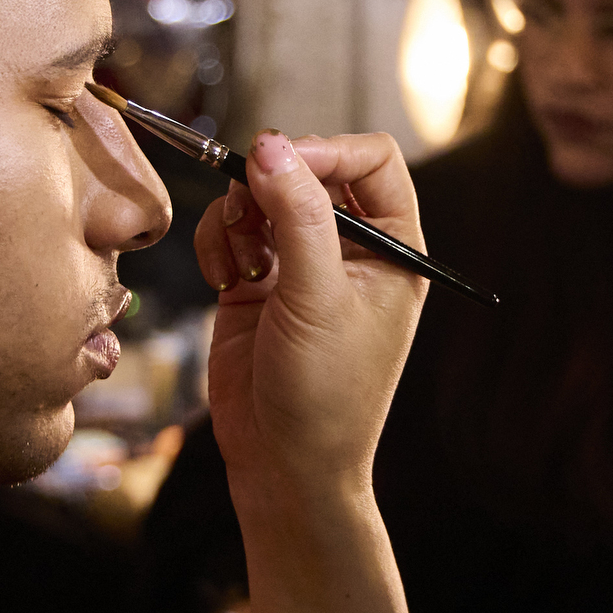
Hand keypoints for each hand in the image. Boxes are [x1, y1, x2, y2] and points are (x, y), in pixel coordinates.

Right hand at [194, 130, 427, 502]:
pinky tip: (224, 281)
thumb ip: (297, 217)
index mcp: (394, 248)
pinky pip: (230, 230)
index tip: (281, 163)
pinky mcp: (255, 283)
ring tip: (242, 264)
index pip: (371, 161)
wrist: (285, 467)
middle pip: (309, 169)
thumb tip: (271, 146)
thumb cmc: (326, 395)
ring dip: (239, 216)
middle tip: (248, 212)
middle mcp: (351, 249)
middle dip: (271, 183)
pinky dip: (218, 243)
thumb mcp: (318, 299)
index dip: (327, 150)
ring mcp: (300, 263)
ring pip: (261, 195)